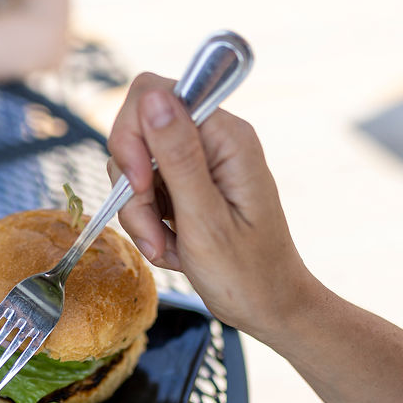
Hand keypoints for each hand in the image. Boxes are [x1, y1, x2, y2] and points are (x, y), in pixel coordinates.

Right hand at [107, 73, 316, 338]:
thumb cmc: (247, 274)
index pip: (153, 94)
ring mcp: (200, 162)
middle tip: (154, 234)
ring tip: (168, 249)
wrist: (269, 308)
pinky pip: (146, 191)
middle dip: (133, 188)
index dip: (133, 137)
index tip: (140, 187)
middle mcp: (213, 139)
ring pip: (136, 168)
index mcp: (226, 137)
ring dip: (141, 215)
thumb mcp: (206, 220)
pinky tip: (174, 249)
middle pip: (138, 134)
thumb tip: (153, 97)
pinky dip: (149, 224)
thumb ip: (178, 156)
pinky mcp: (189, 184)